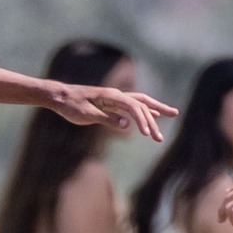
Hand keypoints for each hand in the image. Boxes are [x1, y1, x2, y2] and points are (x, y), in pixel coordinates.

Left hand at [47, 83, 174, 142]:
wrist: (60, 97)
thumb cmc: (71, 106)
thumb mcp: (87, 115)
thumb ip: (108, 119)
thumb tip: (128, 124)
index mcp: (111, 96)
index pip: (134, 107)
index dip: (143, 120)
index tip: (147, 135)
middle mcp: (116, 95)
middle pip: (142, 104)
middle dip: (155, 118)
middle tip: (160, 137)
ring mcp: (115, 98)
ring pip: (140, 102)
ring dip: (155, 110)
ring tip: (173, 114)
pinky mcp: (112, 102)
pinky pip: (133, 105)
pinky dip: (145, 110)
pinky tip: (153, 114)